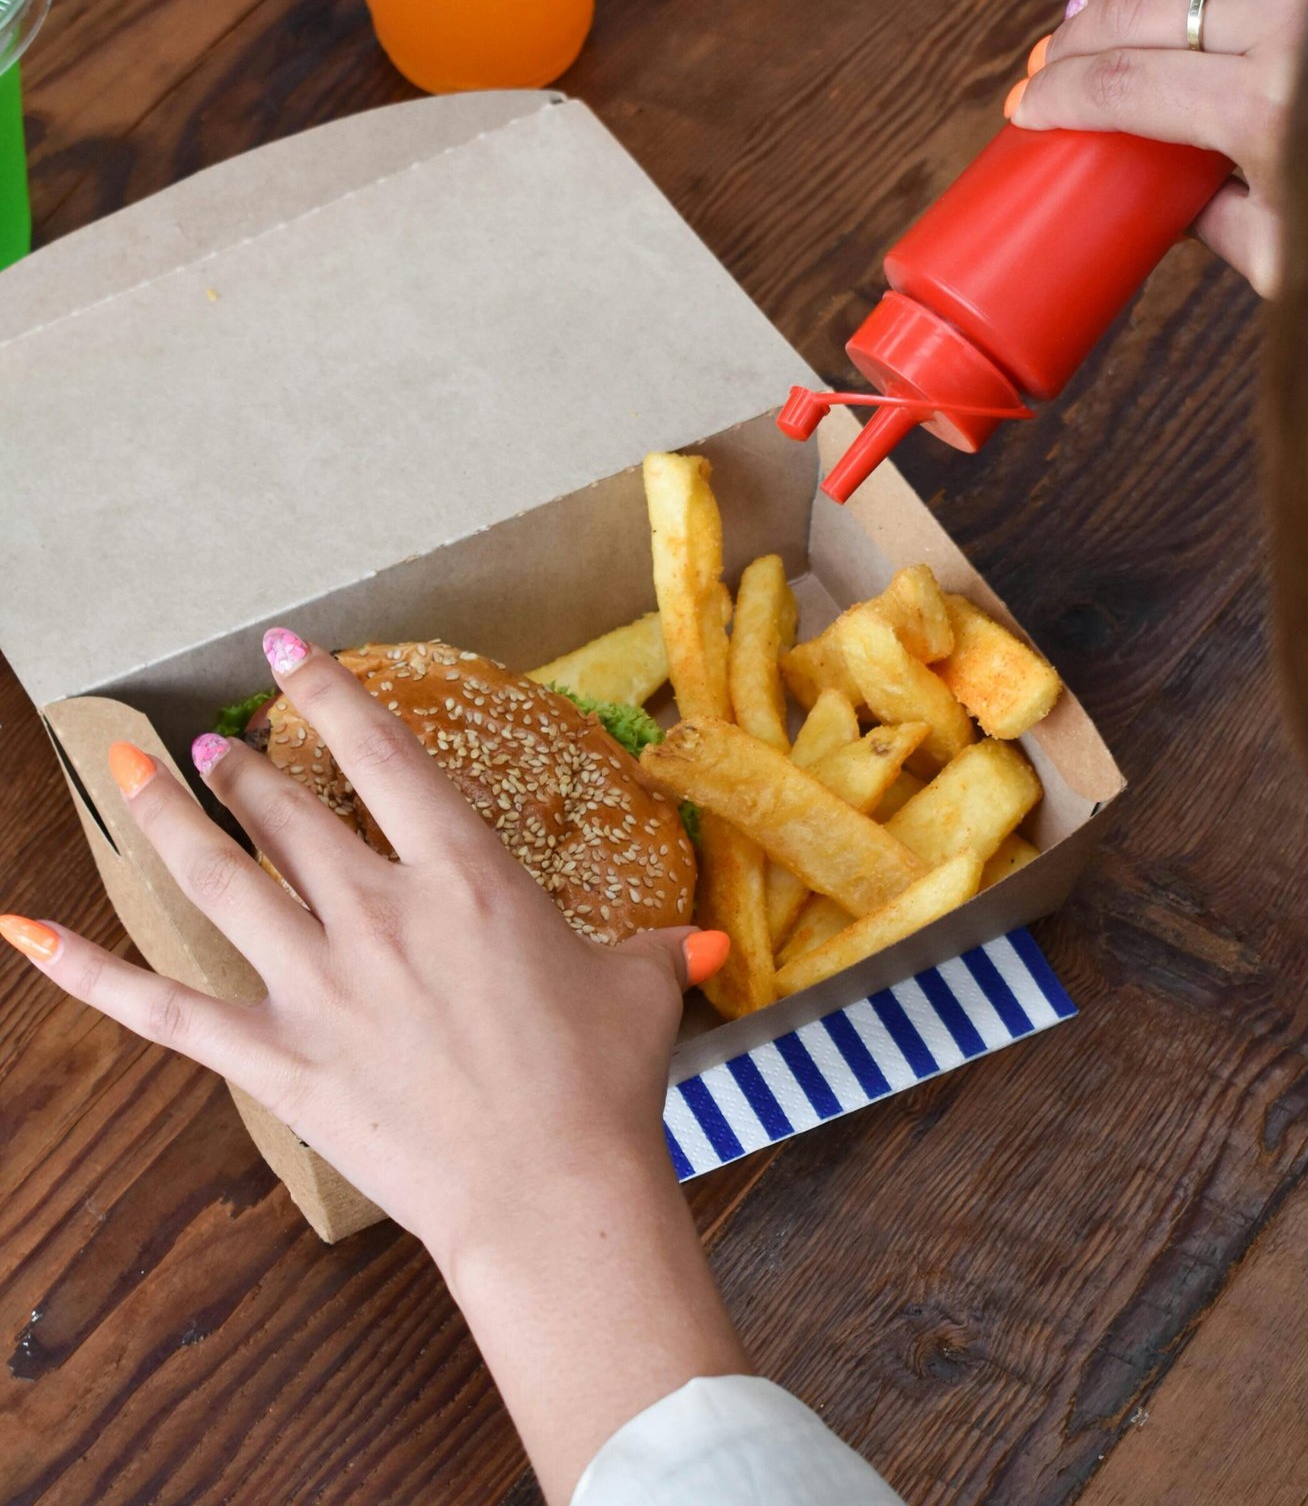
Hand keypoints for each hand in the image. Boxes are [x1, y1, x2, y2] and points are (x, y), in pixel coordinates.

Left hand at [1, 627, 742, 1501]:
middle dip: (245, 770)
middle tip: (213, 747)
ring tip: (138, 776)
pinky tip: (28, 933)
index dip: (331, 692)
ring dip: (172, 821)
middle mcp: (378, 911)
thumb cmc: (602, 1082)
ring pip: (218, 882)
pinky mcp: (276, 1058)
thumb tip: (708, 944)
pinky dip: (90, 972)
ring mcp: (316, 983)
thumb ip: (660, 950)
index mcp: (463, 876)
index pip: (381, 756)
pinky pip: (164, 1009)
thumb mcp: (640, 991)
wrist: (549, 1191)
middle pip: (287, 814)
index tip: (291, 647)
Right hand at [1009, 0, 1307, 295]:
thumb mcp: (1291, 254)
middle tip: (1044, 64)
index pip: (1124, 83)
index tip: (1025, 108)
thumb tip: (1159, 200)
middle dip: (1073, 35)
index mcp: (1267, 108)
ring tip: (1087, 3)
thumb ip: (1216, 226)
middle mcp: (1293, 22)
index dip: (1059, 93)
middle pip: (1140, 4)